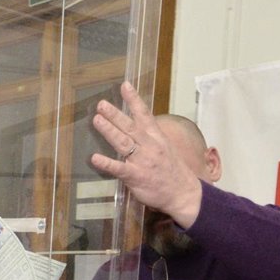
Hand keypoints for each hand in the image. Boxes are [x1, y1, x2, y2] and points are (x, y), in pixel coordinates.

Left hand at [90, 81, 201, 227]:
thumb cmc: (172, 171)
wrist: (184, 193)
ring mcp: (142, 161)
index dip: (134, 100)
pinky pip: (119, 168)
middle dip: (115, 114)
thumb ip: (149, 137)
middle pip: (130, 126)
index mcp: (157, 137)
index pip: (144, 114)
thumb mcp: (165, 147)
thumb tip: (135, 127)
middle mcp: (149, 146)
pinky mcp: (136, 176)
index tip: (124, 86)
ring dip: (109, 130)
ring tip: (97, 120)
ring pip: (123, 143)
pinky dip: (106, 163)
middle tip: (101, 104)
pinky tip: (95, 158)